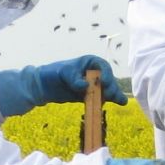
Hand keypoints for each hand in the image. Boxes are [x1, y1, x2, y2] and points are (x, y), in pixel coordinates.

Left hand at [0, 55, 126, 116]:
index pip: (102, 66)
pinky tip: (120, 102)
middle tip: (109, 95)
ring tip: (121, 101)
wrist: (43, 86)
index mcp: (89, 62)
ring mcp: (93, 84)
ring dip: (113, 94)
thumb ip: (74, 79)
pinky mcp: (90, 95)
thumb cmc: (53, 73)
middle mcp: (93, 72)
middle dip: (111, 87)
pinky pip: (101, 97)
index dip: (106, 74)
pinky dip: (109, 100)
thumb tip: (85, 86)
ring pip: (107, 89)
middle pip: (108, 79)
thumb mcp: (63, 73)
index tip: (103, 82)